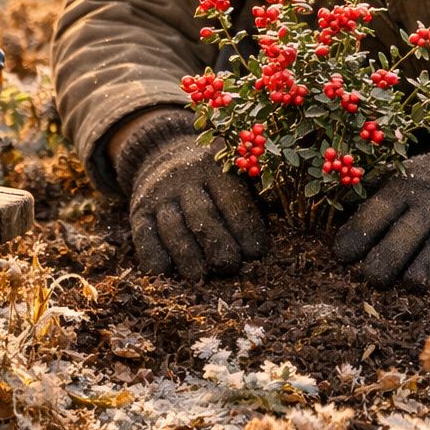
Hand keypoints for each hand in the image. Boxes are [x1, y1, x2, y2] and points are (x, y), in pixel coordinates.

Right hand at [116, 111, 268, 280]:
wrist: (161, 151)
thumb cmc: (213, 175)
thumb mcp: (235, 170)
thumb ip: (257, 192)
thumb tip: (292, 222)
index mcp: (215, 166)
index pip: (231, 198)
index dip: (245, 227)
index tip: (257, 253)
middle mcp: (183, 177)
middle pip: (201, 215)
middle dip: (217, 244)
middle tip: (229, 266)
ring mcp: (158, 195)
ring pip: (172, 229)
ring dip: (188, 257)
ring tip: (201, 278)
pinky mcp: (138, 211)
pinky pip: (144, 237)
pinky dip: (154, 258)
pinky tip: (169, 274)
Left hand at [332, 125, 429, 287]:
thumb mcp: (400, 175)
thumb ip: (369, 193)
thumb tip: (329, 216)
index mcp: (404, 187)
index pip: (377, 211)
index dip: (358, 234)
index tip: (341, 256)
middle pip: (406, 236)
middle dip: (386, 260)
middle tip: (371, 280)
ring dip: (422, 272)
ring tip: (410, 285)